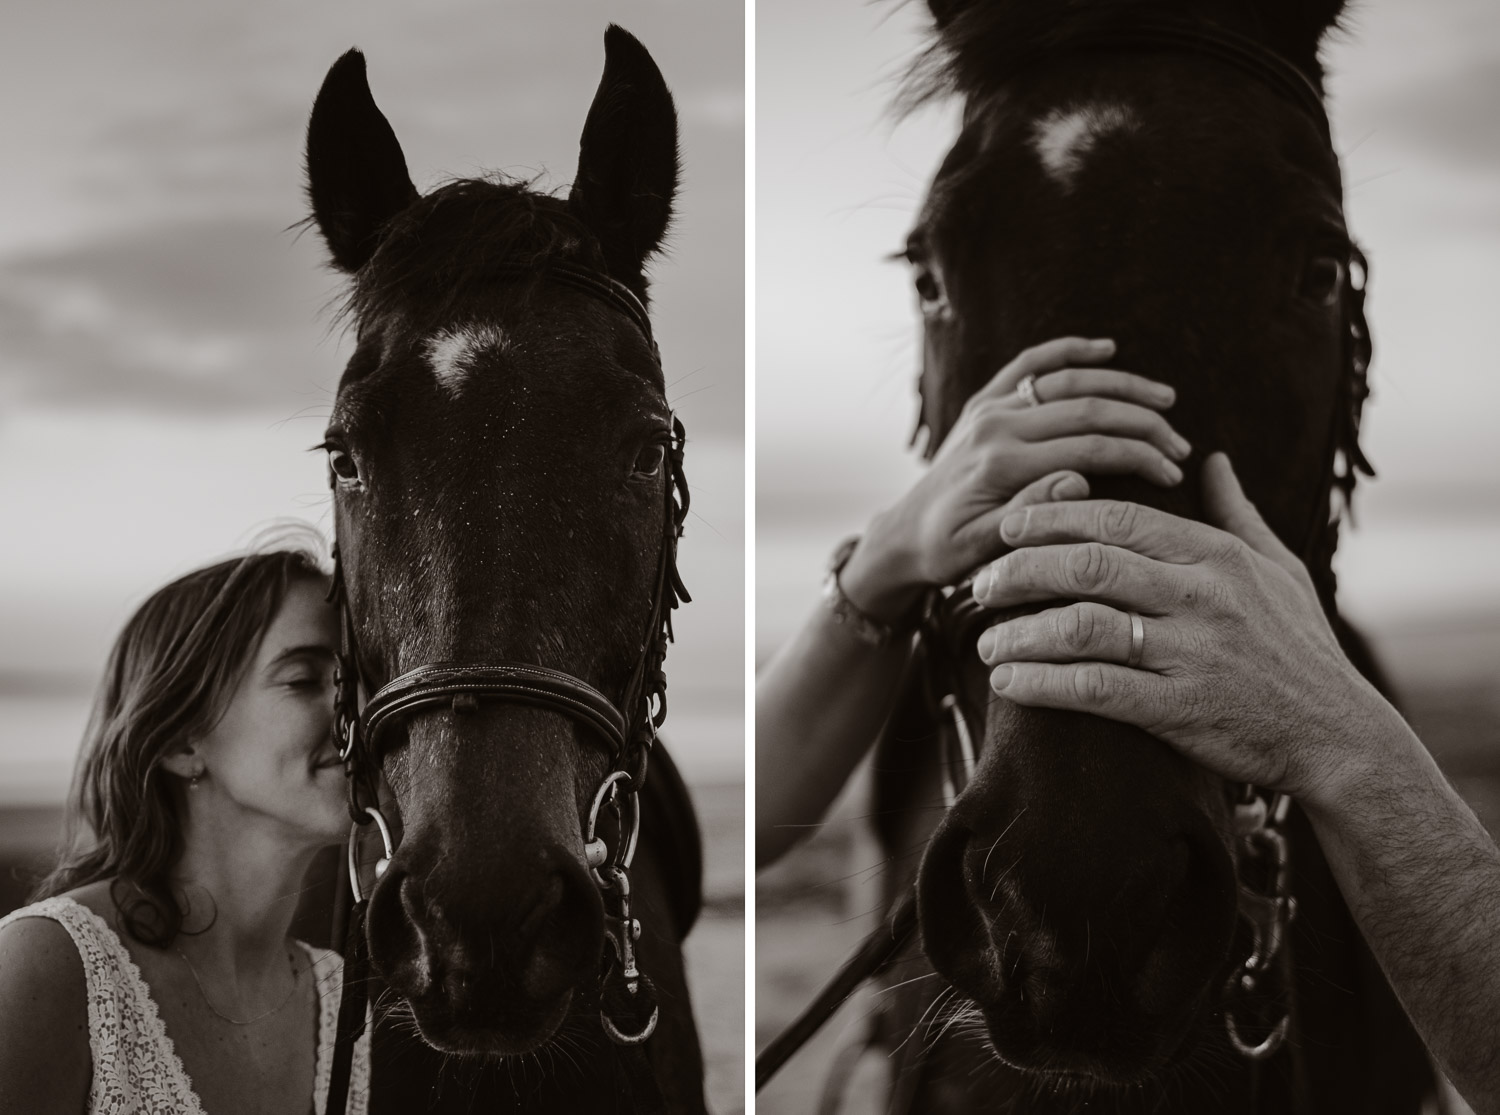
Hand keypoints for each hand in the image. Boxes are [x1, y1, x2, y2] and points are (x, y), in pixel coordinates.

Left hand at [841, 337, 1190, 619]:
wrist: (904, 535)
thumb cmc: (946, 552)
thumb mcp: (984, 549)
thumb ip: (1030, 515)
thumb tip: (1078, 483)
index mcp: (1001, 464)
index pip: (1088, 448)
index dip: (1138, 456)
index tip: (1173, 472)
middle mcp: (996, 426)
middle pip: (1086, 408)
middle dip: (1143, 422)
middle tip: (1180, 444)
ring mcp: (990, 408)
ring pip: (1066, 379)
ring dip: (1121, 385)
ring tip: (1166, 400)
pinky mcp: (985, 402)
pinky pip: (1030, 364)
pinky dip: (1068, 351)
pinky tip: (1107, 348)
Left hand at [972, 453, 1386, 801]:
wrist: (1339, 736)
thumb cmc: (1301, 649)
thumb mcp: (1280, 569)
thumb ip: (1237, 514)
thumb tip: (1212, 460)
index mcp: (1217, 555)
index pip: (1117, 519)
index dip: (1053, 518)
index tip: (1009, 527)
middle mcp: (1203, 596)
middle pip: (1088, 565)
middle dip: (1021, 570)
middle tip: (982, 583)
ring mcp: (1193, 652)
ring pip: (1082, 626)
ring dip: (1020, 631)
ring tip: (985, 639)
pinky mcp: (1182, 708)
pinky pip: (1096, 688)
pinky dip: (1043, 683)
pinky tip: (1009, 683)